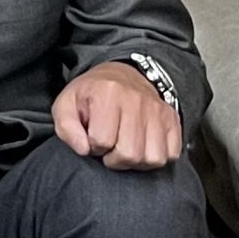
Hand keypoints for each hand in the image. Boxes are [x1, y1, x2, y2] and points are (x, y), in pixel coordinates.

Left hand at [53, 62, 181, 170]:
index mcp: (107, 93)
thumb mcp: (66, 105)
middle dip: (114, 159)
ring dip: (136, 162)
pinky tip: (142, 147)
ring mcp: (158, 110)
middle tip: (108, 148)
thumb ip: (66, 128)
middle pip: (130, 154)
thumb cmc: (91, 95)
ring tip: (124, 148)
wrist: (121, 75)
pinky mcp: (172, 119)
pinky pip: (171, 155)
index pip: (101, 140)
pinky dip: (156, 158)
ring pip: (153, 158)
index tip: (91, 139)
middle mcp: (136, 100)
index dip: (92, 146)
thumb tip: (83, 150)